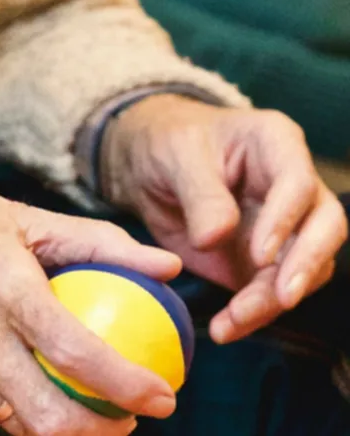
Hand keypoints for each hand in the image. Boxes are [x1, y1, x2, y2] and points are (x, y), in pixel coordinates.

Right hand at [0, 135, 183, 435]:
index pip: (78, 355)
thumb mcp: (19, 215)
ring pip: (15, 424)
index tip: (164, 395)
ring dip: (60, 426)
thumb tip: (166, 265)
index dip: (130, 387)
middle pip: (49, 419)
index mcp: (1, 287)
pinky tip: (30, 385)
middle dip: (102, 433)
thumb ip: (97, 242)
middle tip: (128, 417)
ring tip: (84, 404)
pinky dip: (15, 409)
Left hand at [102, 94, 347, 342]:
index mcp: (276, 144)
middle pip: (324, 228)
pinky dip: (253, 314)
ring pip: (304, 268)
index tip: (259, 254)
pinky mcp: (264, 261)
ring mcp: (284, 227)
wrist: (148, 167)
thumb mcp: (176, 157)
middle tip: (281, 298)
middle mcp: (293, 187)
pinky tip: (226, 328)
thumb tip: (215, 238)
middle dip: (305, 265)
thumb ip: (200, 195)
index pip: (298, 183)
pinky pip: (271, 292)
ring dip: (274, 300)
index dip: (285, 220)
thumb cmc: (168, 144)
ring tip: (234, 321)